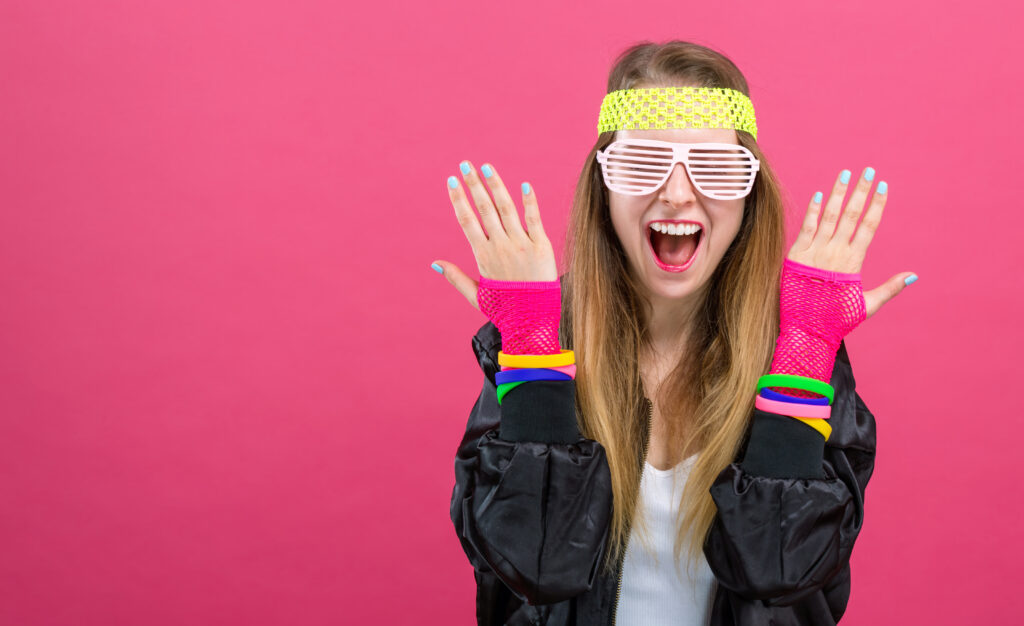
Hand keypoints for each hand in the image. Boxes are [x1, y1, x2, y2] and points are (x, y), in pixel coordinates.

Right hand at [433, 161, 556, 310]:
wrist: (532, 321)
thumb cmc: (503, 309)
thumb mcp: (476, 295)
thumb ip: (455, 277)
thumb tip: (435, 263)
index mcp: (483, 256)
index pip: (467, 221)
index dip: (458, 199)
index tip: (451, 181)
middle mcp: (500, 246)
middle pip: (483, 209)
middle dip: (473, 184)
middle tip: (465, 165)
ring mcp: (521, 244)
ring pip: (506, 208)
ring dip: (495, 185)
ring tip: (487, 167)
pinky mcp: (541, 246)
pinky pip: (534, 219)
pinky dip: (529, 201)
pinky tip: (524, 184)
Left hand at [788, 167, 914, 319]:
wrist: (805, 332)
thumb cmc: (837, 321)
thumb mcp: (867, 305)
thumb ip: (889, 288)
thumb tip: (913, 275)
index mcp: (853, 263)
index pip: (869, 227)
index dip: (877, 205)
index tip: (884, 186)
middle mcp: (835, 254)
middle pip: (850, 215)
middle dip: (861, 191)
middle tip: (869, 170)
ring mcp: (814, 253)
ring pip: (828, 216)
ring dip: (837, 193)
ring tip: (845, 173)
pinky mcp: (796, 257)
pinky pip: (805, 229)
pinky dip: (812, 211)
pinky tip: (818, 194)